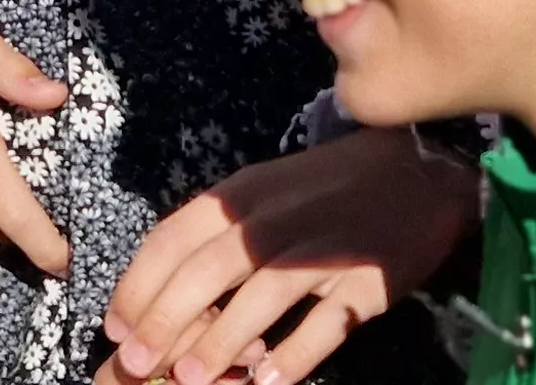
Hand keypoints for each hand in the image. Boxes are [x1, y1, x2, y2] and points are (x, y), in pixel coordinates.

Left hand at [98, 129, 480, 384]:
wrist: (421, 172)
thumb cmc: (326, 189)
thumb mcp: (263, 194)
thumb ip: (218, 236)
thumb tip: (164, 298)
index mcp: (242, 195)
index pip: (176, 238)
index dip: (139, 284)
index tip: (115, 327)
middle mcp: (277, 218)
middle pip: (209, 269)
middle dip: (165, 320)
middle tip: (134, 364)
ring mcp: (325, 249)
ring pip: (262, 296)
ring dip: (221, 341)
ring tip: (187, 379)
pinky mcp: (368, 280)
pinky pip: (326, 323)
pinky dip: (294, 354)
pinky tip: (267, 383)